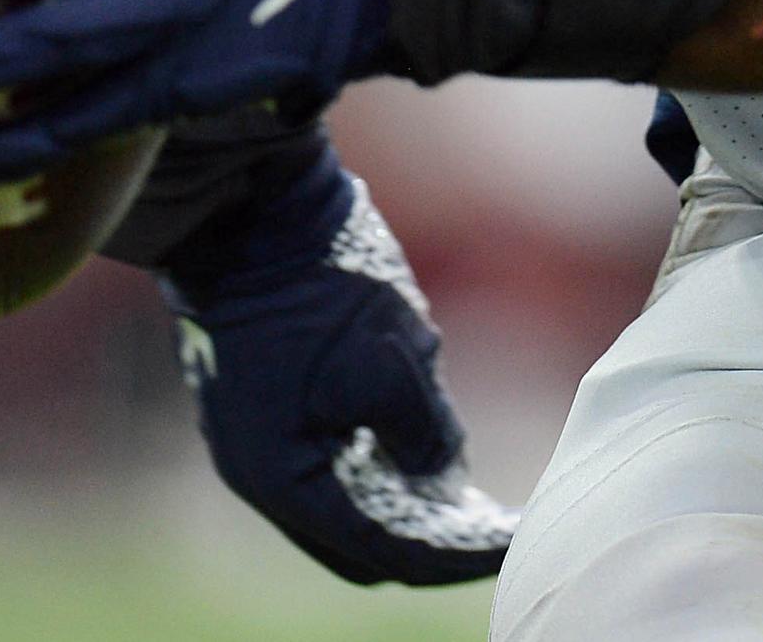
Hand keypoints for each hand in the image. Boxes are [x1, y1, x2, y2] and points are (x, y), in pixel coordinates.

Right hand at [163, 141, 512, 586]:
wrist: (254, 206)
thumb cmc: (321, 284)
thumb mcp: (391, 360)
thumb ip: (422, 433)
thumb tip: (440, 474)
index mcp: (284, 478)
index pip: (380, 549)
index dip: (450, 554)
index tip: (508, 544)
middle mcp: (262, 472)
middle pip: (355, 539)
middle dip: (424, 539)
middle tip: (486, 529)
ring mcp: (258, 436)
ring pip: (342, 496)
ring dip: (400, 499)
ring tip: (465, 496)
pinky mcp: (266, 402)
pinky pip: (328, 455)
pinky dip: (375, 461)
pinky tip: (421, 442)